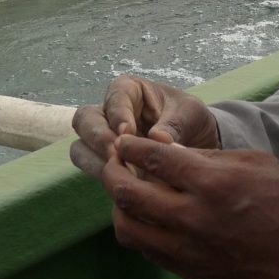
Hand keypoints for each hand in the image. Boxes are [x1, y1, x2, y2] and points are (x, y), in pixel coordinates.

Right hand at [70, 76, 218, 180]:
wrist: (198, 145)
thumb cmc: (191, 119)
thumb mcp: (190, 115)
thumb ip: (174, 124)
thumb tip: (158, 138)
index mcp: (128, 90)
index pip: (114, 97)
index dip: (117, 114)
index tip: (126, 132)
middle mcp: (108, 112)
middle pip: (85, 120)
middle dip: (98, 138)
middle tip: (117, 157)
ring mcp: (103, 138)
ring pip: (80, 147)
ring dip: (95, 161)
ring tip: (119, 175)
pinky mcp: (106, 163)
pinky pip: (91, 169)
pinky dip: (104, 178)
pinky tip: (124, 188)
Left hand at [102, 135, 278, 278]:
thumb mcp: (252, 162)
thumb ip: (206, 157)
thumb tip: (167, 150)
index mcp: (210, 183)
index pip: (153, 158)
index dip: (130, 146)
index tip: (122, 141)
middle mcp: (192, 217)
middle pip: (127, 192)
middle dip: (112, 171)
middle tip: (114, 162)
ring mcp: (187, 249)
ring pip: (128, 228)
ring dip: (119, 206)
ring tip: (126, 193)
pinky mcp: (189, 272)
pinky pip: (147, 250)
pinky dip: (139, 230)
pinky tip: (147, 217)